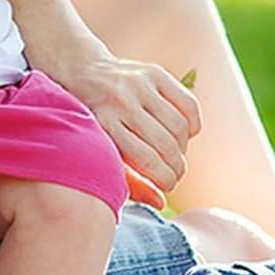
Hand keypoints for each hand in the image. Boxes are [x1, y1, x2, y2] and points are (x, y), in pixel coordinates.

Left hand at [63, 52, 200, 194]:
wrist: (82, 72)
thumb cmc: (91, 124)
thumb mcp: (99, 152)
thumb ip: (127, 180)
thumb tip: (161, 203)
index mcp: (103, 124)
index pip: (147, 160)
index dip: (165, 180)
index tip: (167, 188)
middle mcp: (121, 101)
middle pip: (166, 144)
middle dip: (177, 168)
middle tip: (175, 176)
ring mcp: (139, 84)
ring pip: (179, 126)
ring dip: (184, 149)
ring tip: (176, 157)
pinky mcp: (155, 73)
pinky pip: (188, 104)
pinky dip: (192, 125)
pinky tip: (184, 135)